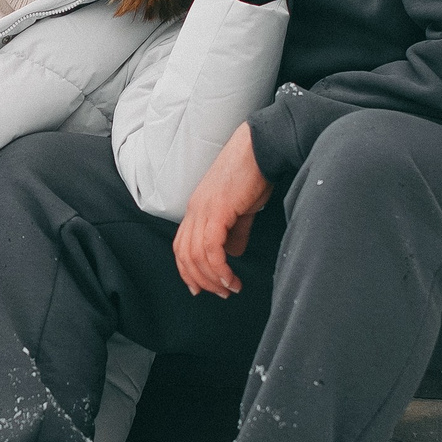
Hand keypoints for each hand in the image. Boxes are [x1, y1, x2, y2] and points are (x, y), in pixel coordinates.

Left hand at [175, 123, 272, 296]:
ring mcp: (203, 209)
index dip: (188, 271)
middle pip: (183, 254)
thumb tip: (234, 253)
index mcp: (196, 209)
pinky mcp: (217, 210)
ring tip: (230, 289)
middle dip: (199, 280)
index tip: (202, 288)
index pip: (181, 246)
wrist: (260, 148)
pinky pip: (210, 248)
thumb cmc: (253, 174)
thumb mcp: (241, 208)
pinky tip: (231, 277)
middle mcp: (194, 210)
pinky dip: (219, 268)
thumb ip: (235, 231)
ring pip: (195, 255)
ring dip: (212, 278)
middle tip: (219, 293)